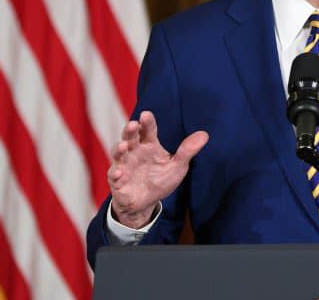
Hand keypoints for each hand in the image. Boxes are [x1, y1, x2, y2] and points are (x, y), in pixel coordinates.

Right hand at [107, 111, 208, 227]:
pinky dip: (115, 173)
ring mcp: (124, 165)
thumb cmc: (161, 180)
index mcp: (149, 145)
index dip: (147, 122)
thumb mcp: (177, 166)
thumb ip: (187, 151)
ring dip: (119, 148)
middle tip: (132, 124)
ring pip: (118, 153)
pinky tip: (119, 172)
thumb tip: (205, 135)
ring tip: (124, 146)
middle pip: (130, 137)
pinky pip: (113, 175)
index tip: (146, 114)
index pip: (148, 130)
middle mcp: (134, 152)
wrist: (147, 203)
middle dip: (129, 131)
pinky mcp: (118, 181)